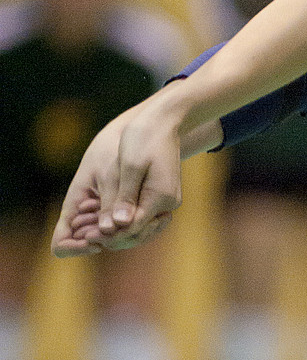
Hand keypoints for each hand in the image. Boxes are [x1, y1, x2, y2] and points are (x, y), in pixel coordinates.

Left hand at [51, 90, 185, 256]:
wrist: (162, 122)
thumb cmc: (143, 138)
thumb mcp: (129, 166)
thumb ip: (124, 197)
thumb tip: (117, 224)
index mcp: (161, 196)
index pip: (133, 228)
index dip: (109, 236)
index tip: (85, 236)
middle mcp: (169, 203)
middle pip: (139, 232)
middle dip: (112, 237)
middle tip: (85, 235)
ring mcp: (168, 200)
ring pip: (141, 227)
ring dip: (117, 231)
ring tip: (91, 228)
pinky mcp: (163, 195)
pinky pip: (144, 216)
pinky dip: (125, 221)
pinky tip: (105, 218)